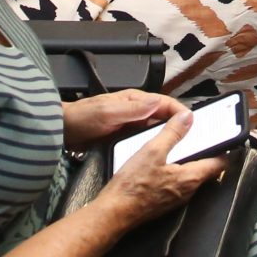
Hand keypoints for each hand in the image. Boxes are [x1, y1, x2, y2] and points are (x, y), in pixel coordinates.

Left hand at [63, 89, 187, 148]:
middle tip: (193, 139)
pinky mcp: (124, 138)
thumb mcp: (108, 112)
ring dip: (167, 137)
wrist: (62, 131)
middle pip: (164, 117)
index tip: (194, 122)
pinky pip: (144, 140)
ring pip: (156, 130)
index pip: (165, 103)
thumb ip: (132, 109)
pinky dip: (154, 145)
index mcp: (135, 100)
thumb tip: (156, 104)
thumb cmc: (82, 118)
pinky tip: (159, 156)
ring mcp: (130, 125)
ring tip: (180, 149)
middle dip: (178, 125)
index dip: (181, 111)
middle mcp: (136, 110)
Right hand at [95, 111, 226, 228]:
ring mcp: (177, 198)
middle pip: (207, 169)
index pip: (220, 163)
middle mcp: (188, 191)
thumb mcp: (152, 151)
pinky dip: (176, 170)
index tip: (224, 137)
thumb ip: (172, 133)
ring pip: (191, 176)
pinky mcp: (165, 201)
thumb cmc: (133, 186)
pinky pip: (178, 183)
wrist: (114, 212)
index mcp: (191, 178)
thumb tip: (188, 118)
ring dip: (189, 161)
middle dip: (206, 152)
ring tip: (179, 145)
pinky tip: (162, 162)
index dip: (225, 148)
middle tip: (199, 136)